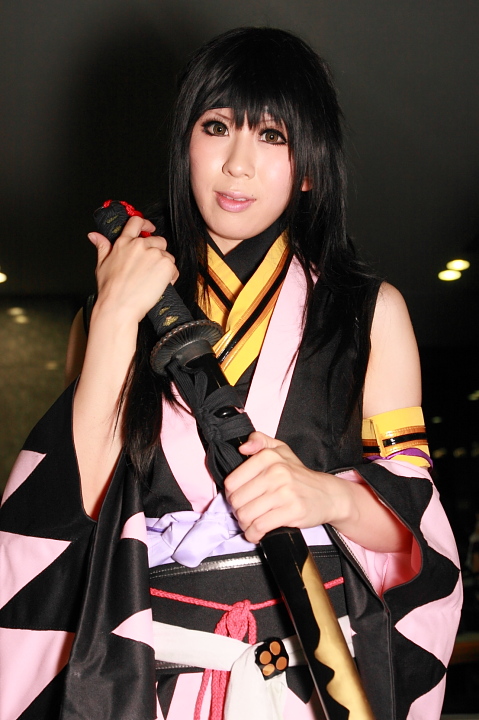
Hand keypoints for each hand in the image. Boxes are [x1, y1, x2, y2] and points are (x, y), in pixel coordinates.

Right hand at [88, 216, 178, 323]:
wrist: (119, 305)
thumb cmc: (110, 290)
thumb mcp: (101, 265)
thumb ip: (102, 247)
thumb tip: (94, 235)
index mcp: (124, 243)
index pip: (136, 223)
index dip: (145, 223)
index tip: (150, 228)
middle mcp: (140, 245)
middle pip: (158, 240)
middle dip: (157, 252)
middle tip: (151, 268)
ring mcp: (154, 254)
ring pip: (167, 255)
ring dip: (164, 265)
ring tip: (153, 279)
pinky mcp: (165, 265)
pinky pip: (173, 268)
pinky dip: (170, 277)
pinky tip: (160, 285)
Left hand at [224, 432, 350, 542]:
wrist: (327, 494)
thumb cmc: (299, 475)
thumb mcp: (280, 449)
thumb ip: (259, 440)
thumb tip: (242, 447)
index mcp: (268, 457)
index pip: (232, 482)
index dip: (231, 494)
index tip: (238, 498)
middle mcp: (276, 472)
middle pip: (237, 500)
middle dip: (237, 511)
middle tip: (245, 512)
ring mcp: (284, 492)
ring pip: (246, 515)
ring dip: (244, 524)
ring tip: (250, 523)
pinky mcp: (291, 511)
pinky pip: (260, 527)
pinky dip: (254, 534)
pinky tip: (256, 533)